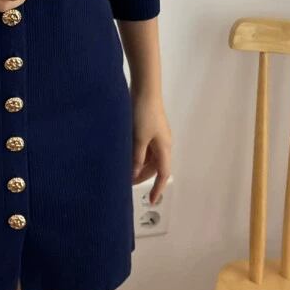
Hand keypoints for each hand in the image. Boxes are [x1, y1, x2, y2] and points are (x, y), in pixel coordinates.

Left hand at [132, 91, 171, 205]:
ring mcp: (157, 135)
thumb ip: (137, 157)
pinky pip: (145, 147)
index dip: (158, 188)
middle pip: (155, 166)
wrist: (145, 89)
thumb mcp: (138, 138)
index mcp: (164, 147)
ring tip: (124, 169)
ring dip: (139, 164)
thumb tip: (135, 174)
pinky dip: (137, 154)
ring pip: (149, 156)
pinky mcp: (149, 127)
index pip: (163, 173)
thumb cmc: (144, 113)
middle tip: (126, 182)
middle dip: (143, 176)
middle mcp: (163, 143)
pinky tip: (126, 154)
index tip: (151, 201)